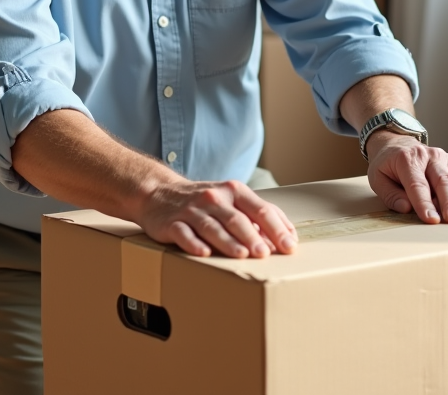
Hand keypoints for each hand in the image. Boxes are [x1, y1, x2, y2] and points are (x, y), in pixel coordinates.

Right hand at [133, 179, 297, 258]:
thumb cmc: (204, 202)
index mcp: (233, 191)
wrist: (159, 193)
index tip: (288, 246)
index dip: (275, 227)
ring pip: (212, 226)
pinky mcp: (171, 223)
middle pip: (236, 218)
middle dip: (252, 236)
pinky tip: (204, 252)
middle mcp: (213, 198)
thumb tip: (287, 237)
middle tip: (265, 254)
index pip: (259, 208)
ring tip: (242, 255)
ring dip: (227, 241)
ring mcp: (192, 210)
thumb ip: (258, 216)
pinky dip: (194, 243)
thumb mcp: (232, 200)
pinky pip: (183, 233)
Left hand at [365, 132, 447, 223]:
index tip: (431, 219)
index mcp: (407, 159)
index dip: (424, 203)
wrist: (398, 144)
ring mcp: (446, 159)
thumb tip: (406, 208)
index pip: (417, 184)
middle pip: (442, 182)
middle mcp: (430, 156)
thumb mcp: (378, 178)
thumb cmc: (388, 166)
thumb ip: (391, 195)